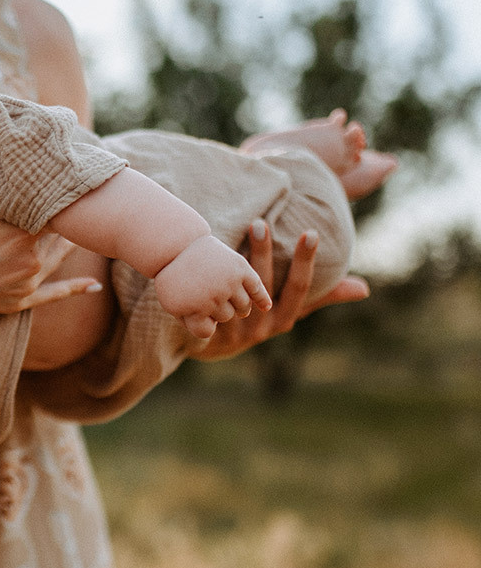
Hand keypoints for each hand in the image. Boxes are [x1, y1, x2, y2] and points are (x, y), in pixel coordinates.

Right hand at [0, 131, 99, 327]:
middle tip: (83, 191)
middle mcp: (31, 257)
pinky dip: (75, 288)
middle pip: (60, 228)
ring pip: (60, 255)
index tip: (69, 169)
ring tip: (88, 222)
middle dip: (66, 211)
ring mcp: (27, 282)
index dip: (60, 187)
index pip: (54, 203)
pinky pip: (55, 293)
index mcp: (19, 231)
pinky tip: (93, 286)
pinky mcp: (20, 301)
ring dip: (70, 239)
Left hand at [154, 235, 271, 338]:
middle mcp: (212, 297)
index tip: (192, 311)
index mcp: (193, 309)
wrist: (174, 244)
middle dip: (215, 309)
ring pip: (240, 309)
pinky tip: (264, 306)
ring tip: (218, 289)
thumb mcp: (172, 304)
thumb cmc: (172, 279)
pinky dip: (261, 297)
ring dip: (232, 303)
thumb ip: (192, 322)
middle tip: (204, 291)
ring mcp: (227, 284)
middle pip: (225, 318)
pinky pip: (256, 288)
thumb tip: (212, 335)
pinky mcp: (240, 269)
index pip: (205, 330)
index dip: (198, 322)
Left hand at [192, 221, 370, 360]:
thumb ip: (321, 296)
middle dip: (262, 253)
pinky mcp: (207, 329)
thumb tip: (363, 288)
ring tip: (229, 234)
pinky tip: (205, 255)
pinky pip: (208, 302)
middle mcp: (261, 326)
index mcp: (284, 318)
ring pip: (234, 292)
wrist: (211, 345)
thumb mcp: (288, 310)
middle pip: (263, 285)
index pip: (299, 288)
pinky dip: (207, 280)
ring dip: (234, 262)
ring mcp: (233, 328)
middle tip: (260, 222)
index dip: (305, 261)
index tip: (310, 232)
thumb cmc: (257, 319)